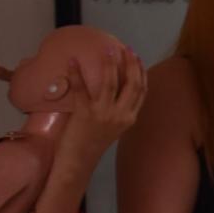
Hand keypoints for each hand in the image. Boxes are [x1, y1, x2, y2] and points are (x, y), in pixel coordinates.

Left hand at [57, 46, 147, 164]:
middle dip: (131, 64)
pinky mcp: (85, 113)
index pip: (141, 91)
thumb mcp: (114, 129)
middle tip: (126, 49)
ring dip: (110, 63)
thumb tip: (113, 90)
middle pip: (132, 84)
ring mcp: (104, 114)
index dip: (141, 72)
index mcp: (129, 118)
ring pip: (111, 83)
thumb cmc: (93, 146)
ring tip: (108, 49)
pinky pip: (81, 88)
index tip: (138, 58)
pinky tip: (72, 61)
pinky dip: (76, 73)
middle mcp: (121, 115)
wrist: (77, 163)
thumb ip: (118, 112)